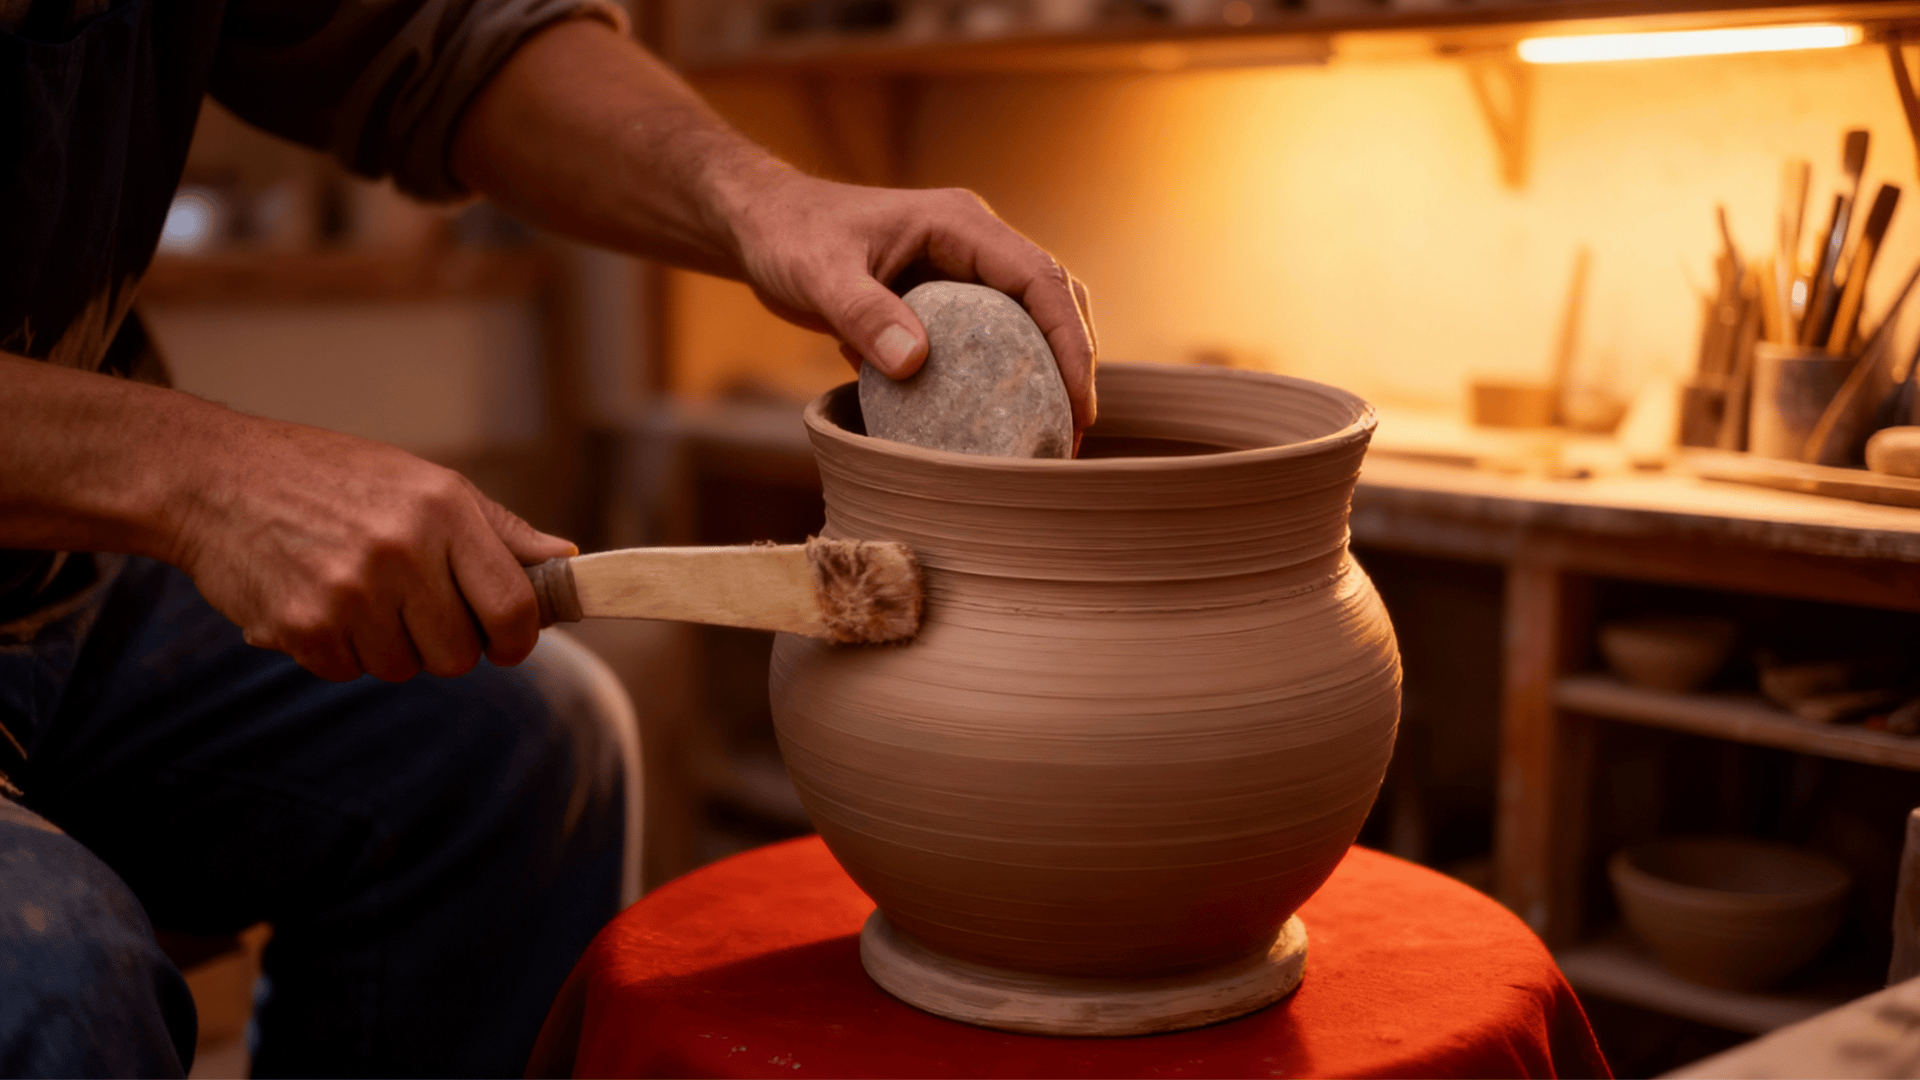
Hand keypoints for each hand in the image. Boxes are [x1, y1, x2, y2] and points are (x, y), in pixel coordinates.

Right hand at [170, 416, 573, 681]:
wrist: (215, 478)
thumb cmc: (332, 478)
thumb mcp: (425, 484)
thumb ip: (498, 531)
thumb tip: (567, 561)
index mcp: (443, 510)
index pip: (513, 608)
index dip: (517, 639)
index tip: (506, 642)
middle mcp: (402, 551)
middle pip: (459, 653)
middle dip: (447, 645)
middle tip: (416, 610)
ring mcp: (350, 591)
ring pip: (404, 668)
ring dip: (389, 647)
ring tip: (360, 594)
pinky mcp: (302, 625)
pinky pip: (349, 671)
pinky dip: (341, 651)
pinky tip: (321, 602)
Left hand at [724, 170, 1097, 435]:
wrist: (761, 225)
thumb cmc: (787, 236)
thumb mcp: (819, 275)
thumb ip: (864, 314)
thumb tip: (916, 363)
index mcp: (960, 224)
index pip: (1039, 279)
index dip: (1068, 339)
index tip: (1076, 398)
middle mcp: (972, 244)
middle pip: (1052, 298)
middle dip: (1073, 360)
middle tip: (1075, 428)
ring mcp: (960, 271)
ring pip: (1028, 318)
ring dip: (1045, 370)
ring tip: (1051, 431)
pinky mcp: (941, 301)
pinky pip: (989, 337)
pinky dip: (1003, 376)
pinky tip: (997, 422)